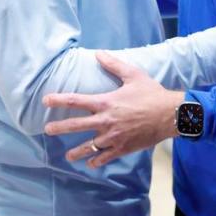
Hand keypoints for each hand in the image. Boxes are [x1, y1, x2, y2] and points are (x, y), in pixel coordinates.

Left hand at [43, 52, 183, 168]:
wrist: (170, 115)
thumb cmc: (151, 93)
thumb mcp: (133, 75)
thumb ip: (114, 64)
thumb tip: (98, 53)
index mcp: (106, 102)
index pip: (76, 101)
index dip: (58, 100)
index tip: (46, 101)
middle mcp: (106, 121)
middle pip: (76, 126)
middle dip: (59, 128)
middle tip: (47, 130)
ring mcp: (113, 137)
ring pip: (88, 147)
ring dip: (76, 152)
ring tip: (68, 155)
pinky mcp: (122, 148)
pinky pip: (104, 158)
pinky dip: (96, 161)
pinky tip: (91, 163)